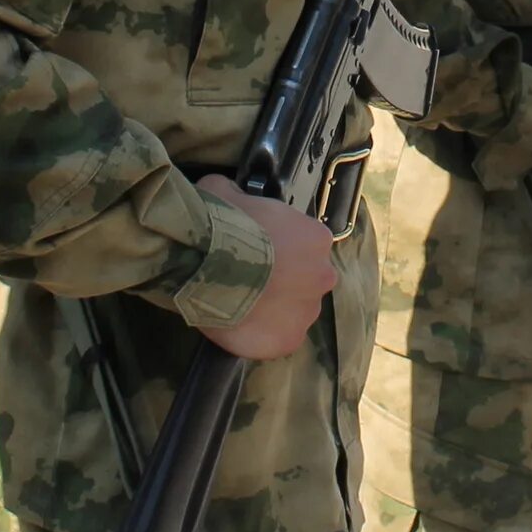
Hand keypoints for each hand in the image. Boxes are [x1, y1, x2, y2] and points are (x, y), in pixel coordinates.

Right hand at [196, 178, 335, 359]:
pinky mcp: (288, 340)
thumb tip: (229, 195)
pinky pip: (277, 338)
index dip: (280, 249)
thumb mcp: (226, 190)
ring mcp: (307, 312)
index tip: (256, 251)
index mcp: (317, 237)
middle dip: (283, 281)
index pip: (305, 245)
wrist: (208, 262)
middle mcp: (322, 275)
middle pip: (305, 280)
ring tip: (241, 305)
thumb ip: (238, 195)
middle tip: (250, 280)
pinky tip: (239, 326)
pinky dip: (261, 335)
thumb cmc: (223, 221)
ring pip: (293, 311)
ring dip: (273, 309)